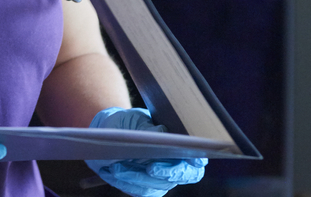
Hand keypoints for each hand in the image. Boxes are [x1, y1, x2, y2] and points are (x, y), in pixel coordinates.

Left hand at [85, 107, 206, 196]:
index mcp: (180, 145)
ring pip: (157, 186)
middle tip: (151, 168)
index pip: (197, 157)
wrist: (112, 131)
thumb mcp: (136, 120)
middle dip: (167, 173)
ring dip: (136, 178)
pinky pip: (139, 191)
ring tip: (117, 167)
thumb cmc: (130, 123)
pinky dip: (124, 183)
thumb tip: (161, 134)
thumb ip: (148, 128)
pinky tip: (111, 173)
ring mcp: (163, 179)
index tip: (196, 159)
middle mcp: (177, 165)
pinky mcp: (147, 188)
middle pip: (183, 175)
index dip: (199, 160)